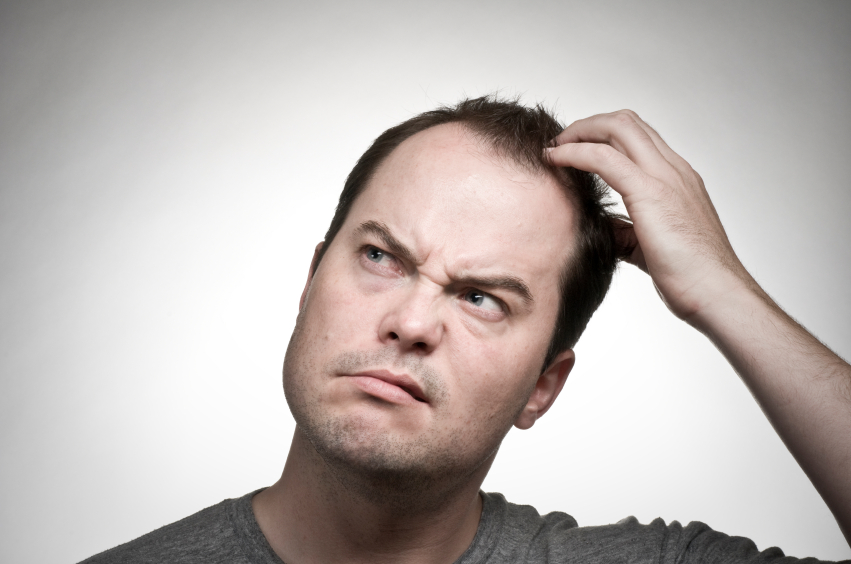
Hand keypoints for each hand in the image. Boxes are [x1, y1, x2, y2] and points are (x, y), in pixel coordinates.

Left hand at [546, 110, 755, 326]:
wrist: (718, 295)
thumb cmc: (691, 278)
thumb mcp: (650, 246)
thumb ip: (626, 232)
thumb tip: (602, 228)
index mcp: (678, 179)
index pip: (639, 138)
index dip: (604, 136)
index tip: (575, 150)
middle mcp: (674, 170)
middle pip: (627, 122)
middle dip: (588, 125)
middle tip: (560, 143)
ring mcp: (666, 177)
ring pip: (618, 127)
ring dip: (579, 132)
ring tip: (554, 148)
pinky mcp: (651, 193)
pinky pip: (604, 158)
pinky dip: (574, 153)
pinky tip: (554, 160)